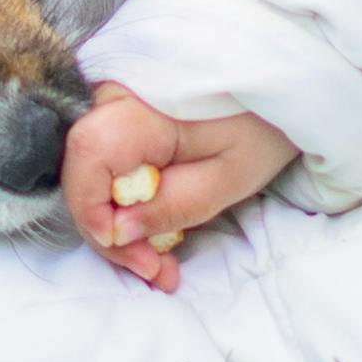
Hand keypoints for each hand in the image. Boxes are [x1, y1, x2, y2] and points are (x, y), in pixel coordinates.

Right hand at [61, 87, 295, 292]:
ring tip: (161, 264)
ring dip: (117, 226)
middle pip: (82, 171)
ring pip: (90, 175)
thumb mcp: (230, 177)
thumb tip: (116, 233)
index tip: (135, 254)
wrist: (279, 88)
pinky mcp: (117, 120)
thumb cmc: (261, 127)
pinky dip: (123, 205)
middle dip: (110, 233)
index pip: (87, 153)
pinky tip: (153, 235)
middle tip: (158, 272)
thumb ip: (174, 205)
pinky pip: (105, 168)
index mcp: (142, 105)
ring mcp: (111, 106)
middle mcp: (113, 96)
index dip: (93, 210)